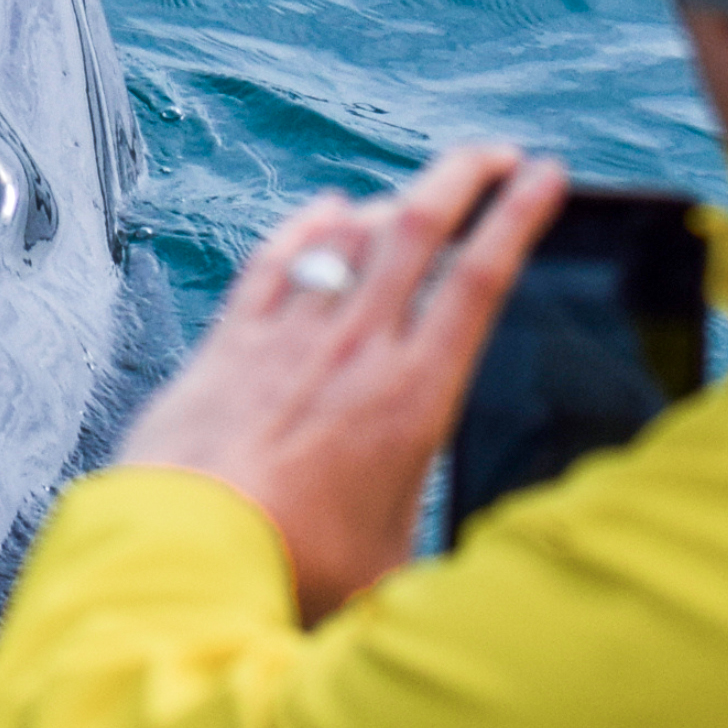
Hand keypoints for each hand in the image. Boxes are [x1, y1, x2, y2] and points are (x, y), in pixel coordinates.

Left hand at [119, 146, 567, 624]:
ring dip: (392, 201)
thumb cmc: (290, 573)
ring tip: (419, 195)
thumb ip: (432, 532)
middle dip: (465, 175)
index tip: (545, 179)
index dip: (519, 216)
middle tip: (496, 155)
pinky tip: (324, 208)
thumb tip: (465, 562)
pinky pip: (277, 258)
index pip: (480, 280)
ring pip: (349, 234)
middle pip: (419, 228)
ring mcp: (289, 336)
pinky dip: (308, 224)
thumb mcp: (395, 563)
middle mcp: (355, 349)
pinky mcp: (230, 343)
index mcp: (412, 398)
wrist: (182, 559)